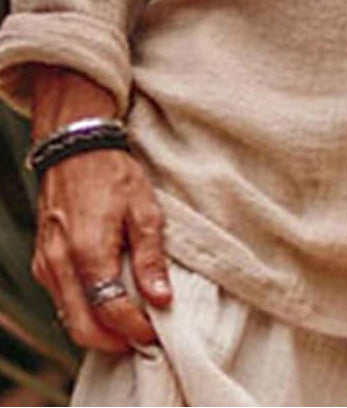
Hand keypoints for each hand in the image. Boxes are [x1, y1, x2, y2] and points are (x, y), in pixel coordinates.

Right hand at [32, 148, 170, 352]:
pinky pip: (61, 300)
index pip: (110, 310)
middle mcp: (60, 264)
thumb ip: (151, 257)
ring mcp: (46, 264)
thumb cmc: (112, 173)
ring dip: (98, 330)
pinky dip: (84, 311)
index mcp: (87, 251)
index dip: (135, 328)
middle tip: (143, 338)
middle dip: (114, 341)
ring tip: (130, 323)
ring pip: (68, 318)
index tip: (156, 333)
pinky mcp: (43, 261)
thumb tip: (161, 298)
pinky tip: (108, 302)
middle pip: (82, 328)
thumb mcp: (144, 209)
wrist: (75, 147)